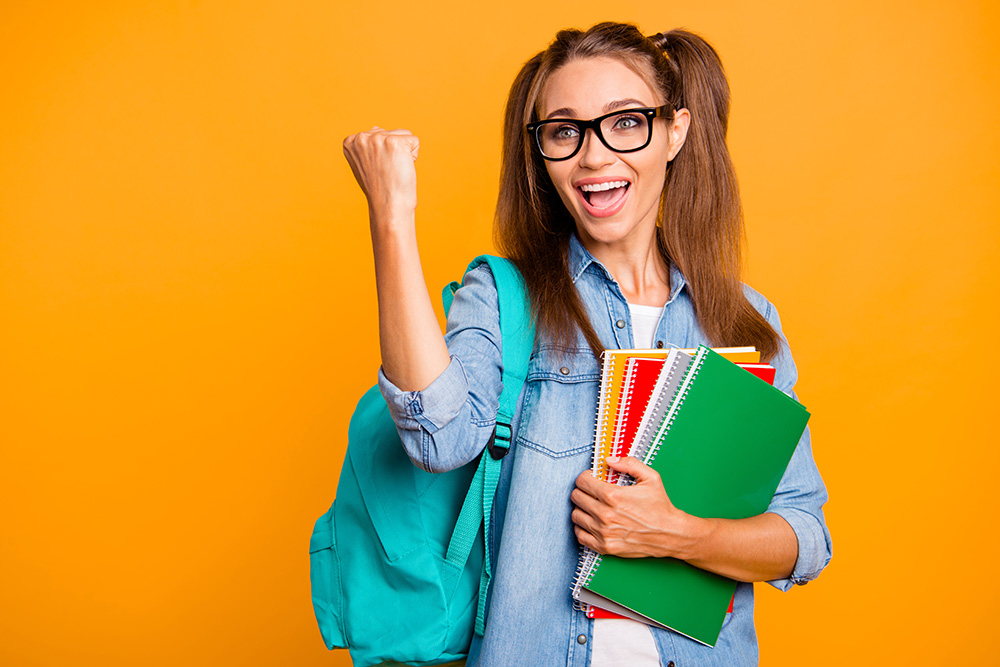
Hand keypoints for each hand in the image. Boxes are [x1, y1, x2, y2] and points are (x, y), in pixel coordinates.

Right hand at [342, 127, 419, 223]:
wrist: (387, 205)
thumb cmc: (379, 188)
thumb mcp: (364, 163)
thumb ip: (368, 145)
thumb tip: (376, 129)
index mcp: (350, 141)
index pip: (377, 134)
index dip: (383, 153)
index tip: (377, 168)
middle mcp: (361, 137)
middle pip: (391, 132)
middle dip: (393, 152)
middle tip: (387, 171)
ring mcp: (377, 139)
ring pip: (403, 135)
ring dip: (404, 153)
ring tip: (394, 169)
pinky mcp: (394, 142)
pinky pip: (414, 141)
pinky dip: (413, 156)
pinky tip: (402, 168)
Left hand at [571, 456, 705, 558]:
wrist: (670, 534)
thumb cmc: (660, 507)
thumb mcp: (651, 478)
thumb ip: (629, 464)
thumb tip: (609, 460)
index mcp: (613, 496)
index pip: (582, 482)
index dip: (586, 477)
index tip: (592, 479)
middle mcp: (605, 515)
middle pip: (576, 497)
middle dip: (583, 491)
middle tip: (592, 492)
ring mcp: (603, 533)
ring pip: (575, 516)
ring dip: (582, 509)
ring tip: (593, 507)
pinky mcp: (604, 547)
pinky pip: (580, 536)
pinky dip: (583, 528)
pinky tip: (592, 522)